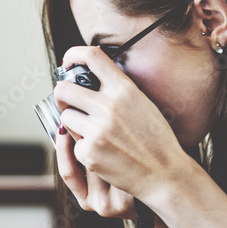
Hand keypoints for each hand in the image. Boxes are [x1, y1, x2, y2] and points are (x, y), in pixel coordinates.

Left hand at [53, 46, 185, 202]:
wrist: (165, 173)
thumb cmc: (156, 140)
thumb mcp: (143, 103)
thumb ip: (118, 89)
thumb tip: (90, 77)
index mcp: (124, 89)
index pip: (91, 56)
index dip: (73, 55)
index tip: (67, 63)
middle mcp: (109, 106)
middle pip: (64, 89)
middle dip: (62, 95)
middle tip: (68, 103)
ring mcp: (97, 130)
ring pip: (66, 117)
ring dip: (73, 124)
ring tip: (94, 133)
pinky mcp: (90, 152)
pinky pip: (74, 144)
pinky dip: (85, 149)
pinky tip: (104, 153)